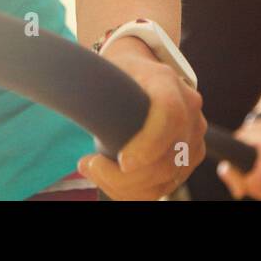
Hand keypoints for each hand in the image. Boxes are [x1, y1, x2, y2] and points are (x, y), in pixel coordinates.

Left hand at [78, 38, 206, 199]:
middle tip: (88, 165)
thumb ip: (93, 83)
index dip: (149, 143)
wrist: (143, 74)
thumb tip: (67, 97)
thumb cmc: (118, 73)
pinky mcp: (188, 159)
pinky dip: (134, 191)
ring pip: (166, 178)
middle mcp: (189, 110)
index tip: (122, 162)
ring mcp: (193, 137)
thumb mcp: (105, 69)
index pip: (169, 114)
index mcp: (167, 82)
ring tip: (94, 170)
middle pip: (168, 157)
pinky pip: (164, 187)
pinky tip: (109, 179)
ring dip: (125, 186)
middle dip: (125, 175)